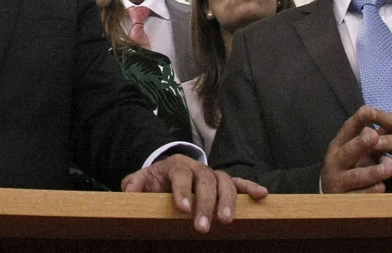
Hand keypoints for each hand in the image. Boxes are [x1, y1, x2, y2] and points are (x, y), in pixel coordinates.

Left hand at [121, 153, 266, 233]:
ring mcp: (212, 174)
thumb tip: (129, 192)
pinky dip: (250, 187)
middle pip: (205, 180)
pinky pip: (238, 182)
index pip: (180, 176)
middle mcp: (197, 167)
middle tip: (203, 226)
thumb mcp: (140, 181)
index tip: (183, 209)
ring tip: (226, 221)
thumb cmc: (155, 181)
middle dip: (205, 203)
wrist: (168, 172)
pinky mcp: (223, 182)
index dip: (182, 191)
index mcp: (176, 166)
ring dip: (227, 200)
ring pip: (224, 182)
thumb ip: (134, 185)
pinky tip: (262, 195)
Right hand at [320, 106, 391, 192]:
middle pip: (348, 152)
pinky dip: (370, 193)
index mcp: (338, 146)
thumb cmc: (349, 166)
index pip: (347, 130)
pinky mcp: (344, 201)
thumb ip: (371, 138)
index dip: (357, 120)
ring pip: (355, 177)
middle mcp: (336, 163)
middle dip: (361, 144)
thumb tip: (390, 122)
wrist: (329, 194)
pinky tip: (382, 189)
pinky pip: (359, 197)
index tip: (368, 109)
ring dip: (371, 172)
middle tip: (374, 135)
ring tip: (387, 168)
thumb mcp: (356, 150)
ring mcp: (339, 182)